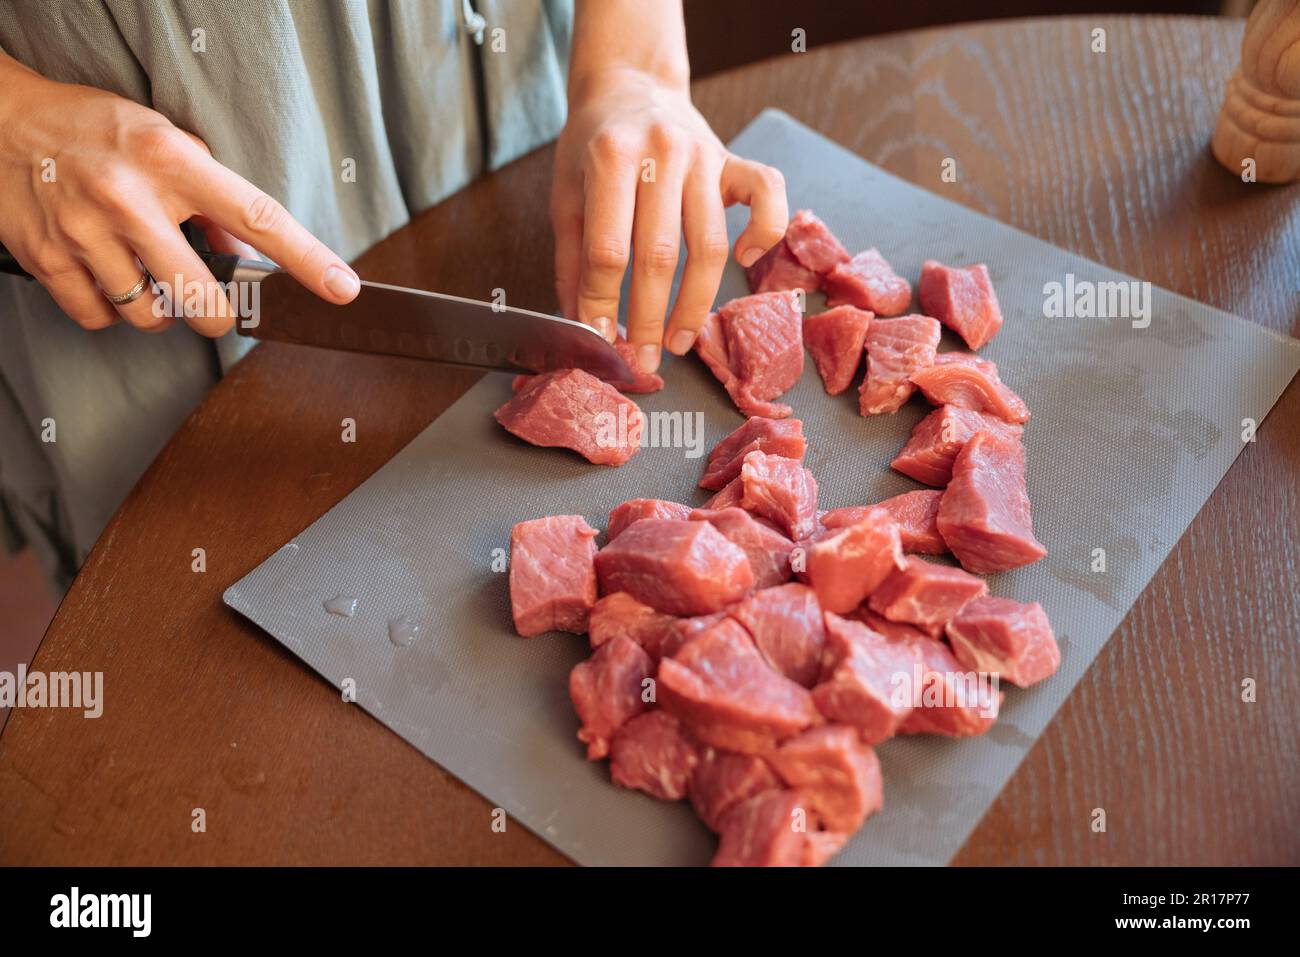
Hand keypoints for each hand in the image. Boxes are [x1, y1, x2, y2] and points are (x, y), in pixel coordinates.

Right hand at [0, 59, 358, 335]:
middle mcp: (129, 198)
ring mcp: (85, 232)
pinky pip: (102, 319)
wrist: (3, 122)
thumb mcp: (165, 142)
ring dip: (161, 311)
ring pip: (152, 317)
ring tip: (147, 275)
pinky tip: (109, 279)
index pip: (258, 218)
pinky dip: (113, 311)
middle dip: (217, 315)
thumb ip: (211, 197)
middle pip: (202, 298)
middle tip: (211, 301)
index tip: (342, 289)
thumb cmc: (95, 131)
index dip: (307, 260)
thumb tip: (246, 254)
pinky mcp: (48, 259)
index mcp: (171, 162)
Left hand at [550, 67, 787, 372]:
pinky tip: (744, 261)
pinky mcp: (735, 160)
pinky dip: (764, 233)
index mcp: (610, 156)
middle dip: (649, 318)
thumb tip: (584, 325)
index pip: (608, 249)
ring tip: (678, 342)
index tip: (602, 340)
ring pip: (709, 245)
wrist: (630, 86)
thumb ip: (573, 260)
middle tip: (644, 360)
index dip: (604, 303)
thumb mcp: (566, 196)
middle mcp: (662, 152)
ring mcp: (705, 154)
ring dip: (694, 304)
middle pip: (659, 254)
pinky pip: (768, 197)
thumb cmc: (593, 147)